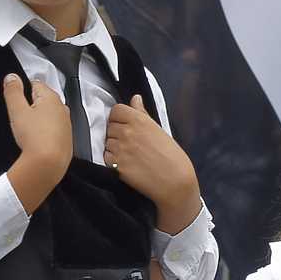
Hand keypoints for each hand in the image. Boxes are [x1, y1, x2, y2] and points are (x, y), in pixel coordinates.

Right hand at [3, 69, 72, 204]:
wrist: (48, 164)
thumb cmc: (34, 138)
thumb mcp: (17, 110)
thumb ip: (13, 91)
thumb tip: (12, 77)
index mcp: (51, 97)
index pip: (35, 84)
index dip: (22, 91)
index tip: (15, 102)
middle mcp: (62, 109)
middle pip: (42, 100)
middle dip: (31, 106)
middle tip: (20, 119)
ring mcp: (66, 124)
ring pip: (49, 116)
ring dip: (39, 120)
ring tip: (28, 132)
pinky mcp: (66, 139)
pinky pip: (54, 130)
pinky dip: (45, 133)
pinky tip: (37, 141)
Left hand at [103, 94, 201, 231]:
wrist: (174, 180)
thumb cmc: (171, 155)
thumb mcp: (158, 129)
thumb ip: (142, 113)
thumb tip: (135, 98)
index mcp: (138, 119)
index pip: (116, 110)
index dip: (119, 118)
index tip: (125, 124)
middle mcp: (127, 131)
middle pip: (110, 126)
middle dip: (116, 133)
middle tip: (131, 143)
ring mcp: (120, 148)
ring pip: (107, 142)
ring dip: (114, 147)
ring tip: (130, 154)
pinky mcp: (116, 165)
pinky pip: (106, 157)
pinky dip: (112, 160)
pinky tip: (126, 164)